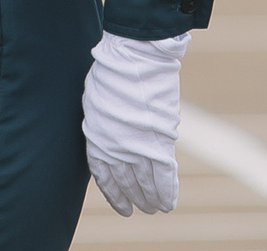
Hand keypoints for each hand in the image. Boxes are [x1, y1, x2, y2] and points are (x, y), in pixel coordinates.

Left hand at [84, 31, 185, 216]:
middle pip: (126, 182)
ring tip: (157, 209)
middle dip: (135, 197)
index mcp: (97, 138)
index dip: (114, 194)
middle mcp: (115, 149)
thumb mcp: (97, 100)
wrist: (132, 58)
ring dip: (152, 198)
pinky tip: (170, 202)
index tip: (123, 206)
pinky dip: (167, 189)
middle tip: (144, 209)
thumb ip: (105, 122)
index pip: (104, 176)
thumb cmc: (113, 71)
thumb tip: (114, 130)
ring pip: (145, 183)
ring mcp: (137, 147)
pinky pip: (164, 174)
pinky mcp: (159, 141)